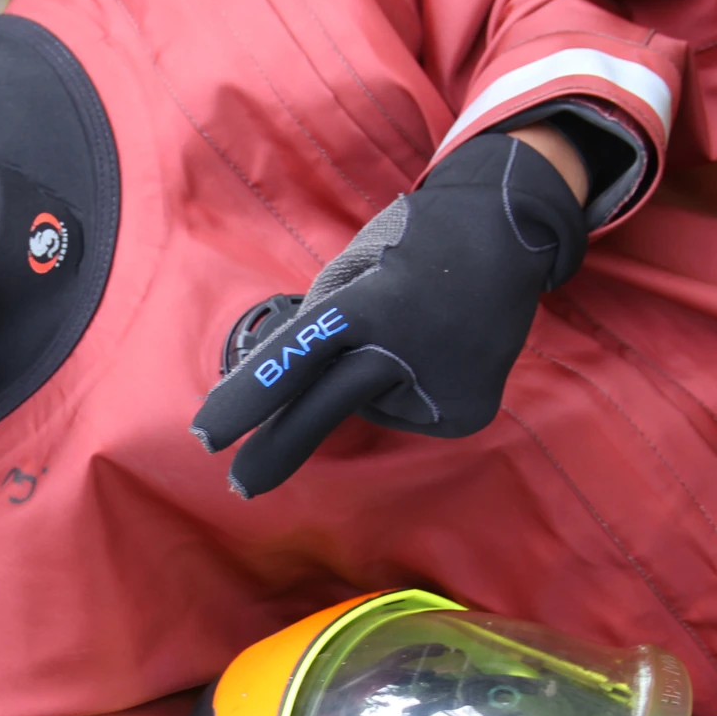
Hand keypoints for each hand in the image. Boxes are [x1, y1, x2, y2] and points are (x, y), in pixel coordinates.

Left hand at [191, 132, 587, 497]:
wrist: (509, 231)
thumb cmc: (409, 248)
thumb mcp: (353, 271)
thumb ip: (320, 328)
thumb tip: (287, 388)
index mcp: (370, 303)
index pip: (297, 356)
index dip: (248, 397)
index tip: (207, 436)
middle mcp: (407, 348)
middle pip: (326, 408)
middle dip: (278, 448)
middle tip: (238, 484)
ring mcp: (444, 386)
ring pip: (369, 406)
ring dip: (368, 382)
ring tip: (413, 334)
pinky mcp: (468, 414)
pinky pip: (407, 415)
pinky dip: (407, 394)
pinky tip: (436, 358)